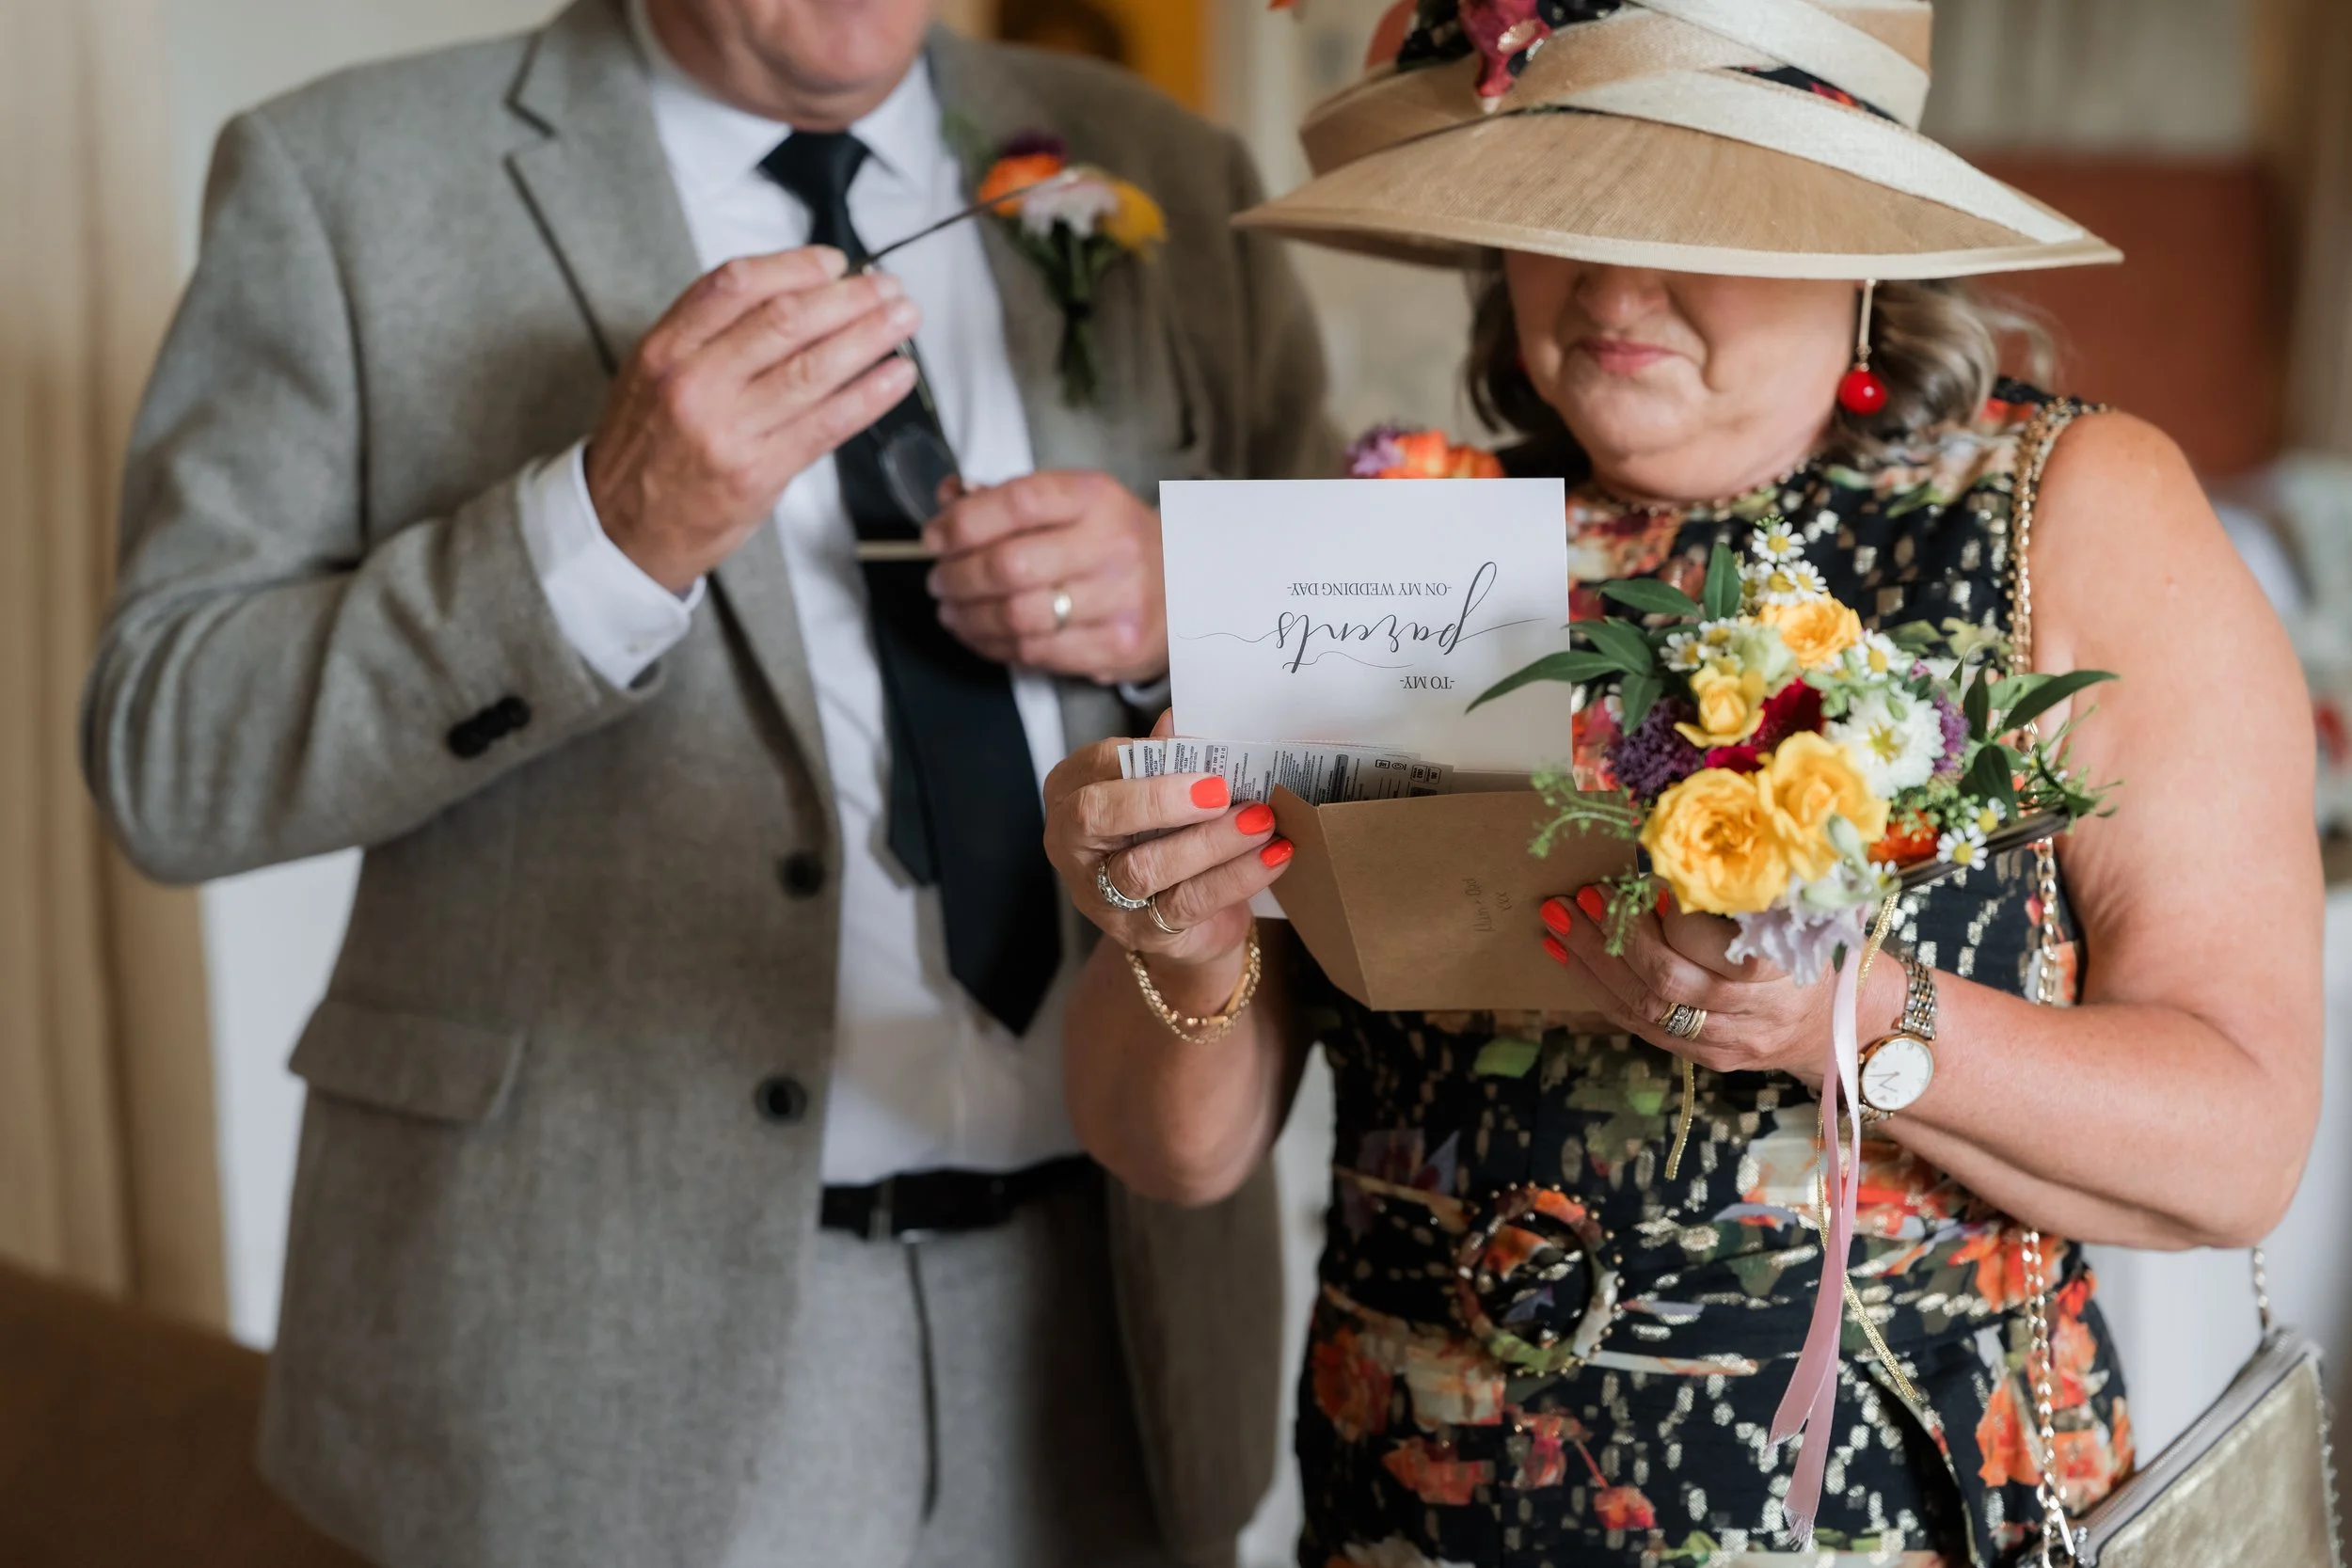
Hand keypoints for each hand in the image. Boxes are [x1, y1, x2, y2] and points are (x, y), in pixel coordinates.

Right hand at [585, 247, 919, 593]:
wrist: (621, 530)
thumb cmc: (648, 449)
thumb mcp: (653, 375)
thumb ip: (708, 334)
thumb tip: (791, 293)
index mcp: (665, 349)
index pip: (737, 285)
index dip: (795, 266)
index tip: (834, 262)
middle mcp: (693, 384)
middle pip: (784, 322)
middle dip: (847, 299)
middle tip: (886, 287)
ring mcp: (728, 430)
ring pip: (812, 369)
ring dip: (869, 338)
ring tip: (903, 320)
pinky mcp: (758, 473)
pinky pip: (827, 425)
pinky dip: (870, 396)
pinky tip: (896, 376)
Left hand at [923, 470, 1166, 684]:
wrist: (1190, 587)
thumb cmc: (1113, 541)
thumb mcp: (1073, 503)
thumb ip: (1008, 498)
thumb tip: (948, 498)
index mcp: (1095, 496)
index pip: (1017, 503)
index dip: (962, 523)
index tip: (934, 538)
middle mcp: (1112, 544)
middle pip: (1008, 566)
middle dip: (957, 577)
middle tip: (938, 582)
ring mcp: (1119, 600)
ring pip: (1016, 617)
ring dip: (968, 617)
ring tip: (950, 611)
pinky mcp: (1118, 647)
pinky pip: (1035, 653)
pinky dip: (993, 647)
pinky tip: (980, 635)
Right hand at [1043, 718, 1292, 997]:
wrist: (1190, 919)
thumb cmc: (1170, 835)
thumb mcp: (1168, 791)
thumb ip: (1169, 758)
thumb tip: (1179, 720)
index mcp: (1072, 792)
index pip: (1098, 764)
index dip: (1149, 756)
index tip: (1202, 753)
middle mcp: (1071, 845)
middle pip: (1098, 816)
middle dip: (1161, 799)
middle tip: (1221, 790)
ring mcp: (1101, 895)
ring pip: (1145, 867)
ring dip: (1211, 841)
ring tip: (1261, 821)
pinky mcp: (1143, 932)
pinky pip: (1188, 903)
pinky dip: (1237, 876)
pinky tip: (1274, 855)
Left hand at [1538, 885, 1899, 1087]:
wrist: (1844, 1025)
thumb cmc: (1820, 949)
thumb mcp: (1807, 911)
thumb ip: (1759, 885)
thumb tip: (1694, 841)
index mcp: (1784, 968)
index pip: (1716, 947)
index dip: (1674, 915)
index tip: (1646, 878)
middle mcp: (1754, 1012)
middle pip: (1668, 980)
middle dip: (1613, 937)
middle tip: (1579, 896)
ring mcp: (1727, 1041)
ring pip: (1646, 1007)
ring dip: (1591, 962)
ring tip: (1557, 922)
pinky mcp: (1705, 1058)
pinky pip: (1641, 1026)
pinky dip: (1598, 990)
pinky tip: (1566, 955)